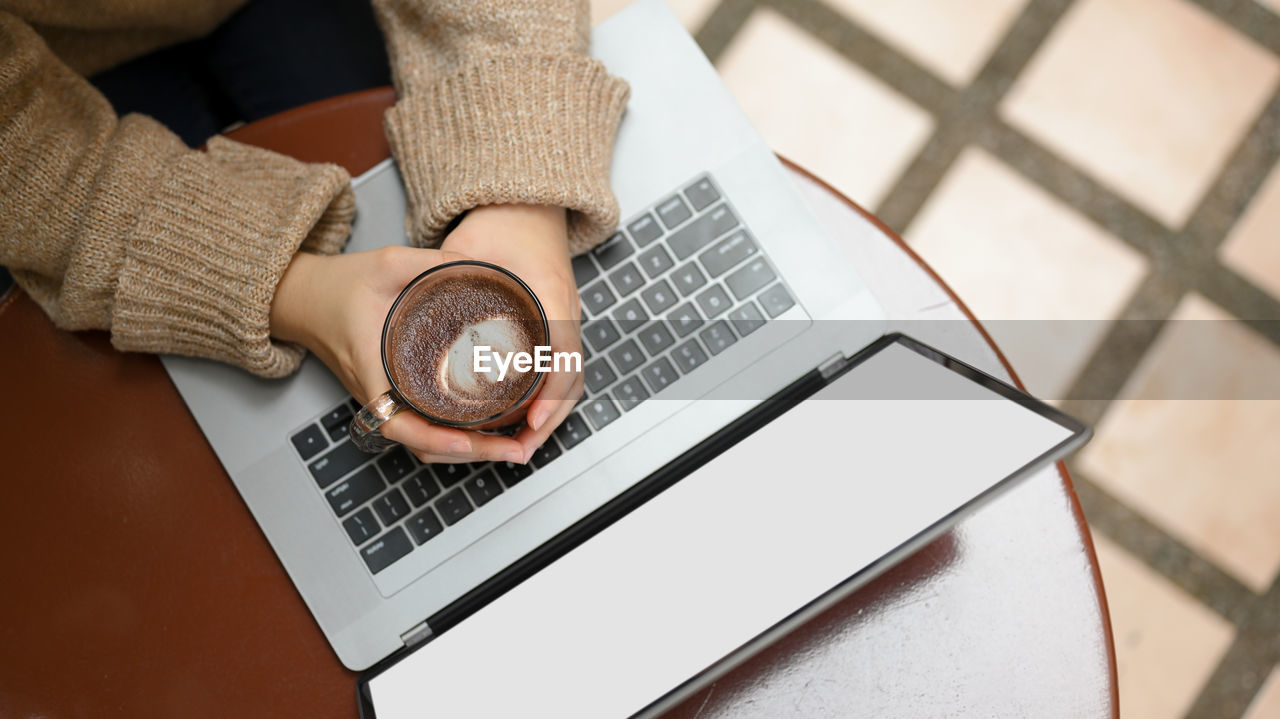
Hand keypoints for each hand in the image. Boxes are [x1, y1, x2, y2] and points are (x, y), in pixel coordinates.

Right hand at [269, 246, 531, 463]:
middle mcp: (378, 394)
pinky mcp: (391, 397)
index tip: (469, 439)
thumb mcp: (387, 263)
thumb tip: (482, 268)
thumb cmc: (339, 285)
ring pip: (424, 442)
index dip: (435, 437)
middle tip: (516, 449)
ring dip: (466, 451)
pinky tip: (487, 433)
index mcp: (373, 368)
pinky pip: (422, 428)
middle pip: (423, 443)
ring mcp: (384, 400)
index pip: (400, 421)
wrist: (305, 299)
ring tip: (511, 447)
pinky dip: (453, 438)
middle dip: (471, 453)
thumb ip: (432, 262)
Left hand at [442, 204, 584, 462]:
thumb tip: (416, 317)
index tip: (530, 421)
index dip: (547, 393)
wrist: (529, 204)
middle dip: (549, 419)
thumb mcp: (470, 248)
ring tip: (521, 444)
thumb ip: (446, 279)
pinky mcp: (558, 323)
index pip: (559, 353)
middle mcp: (565, 310)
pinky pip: (561, 368)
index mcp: (549, 293)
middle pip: (570, 377)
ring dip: (550, 414)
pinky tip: (525, 417)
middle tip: (520, 449)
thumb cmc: (506, 220)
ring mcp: (566, 318)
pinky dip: (548, 397)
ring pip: (569, 378)